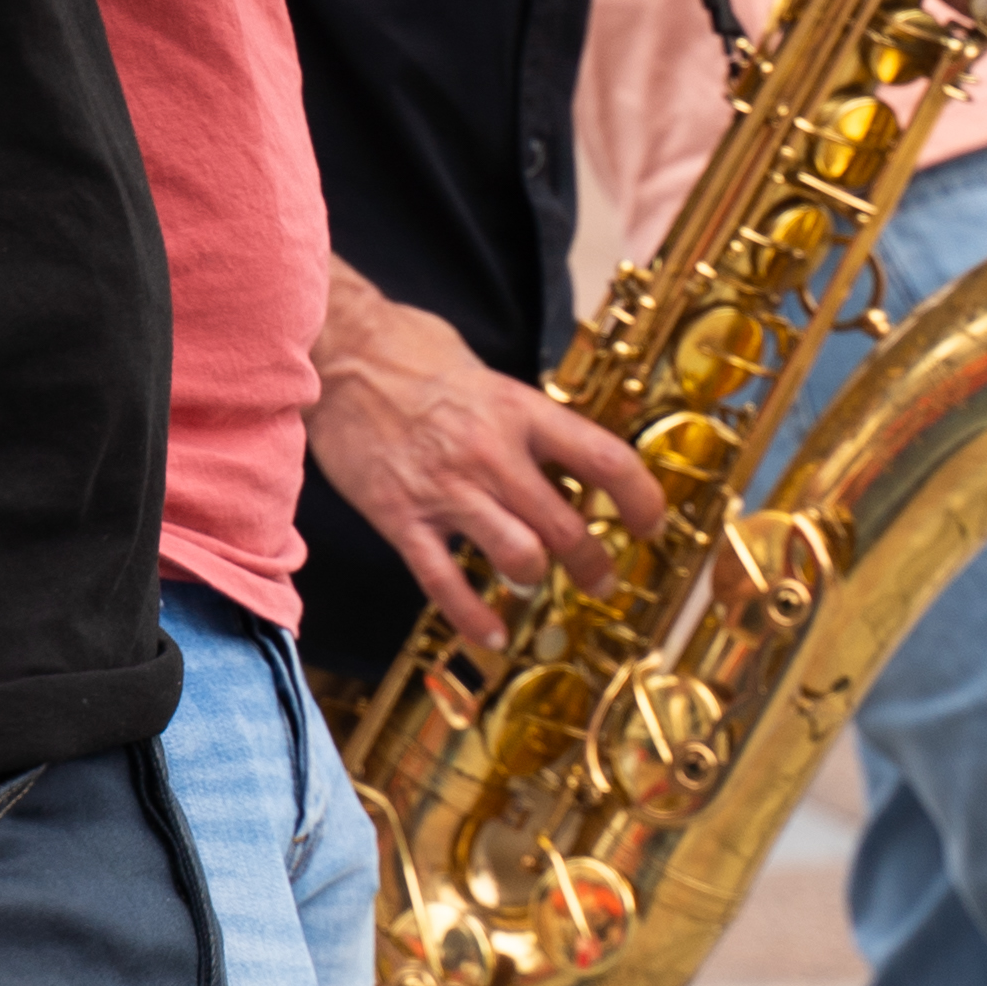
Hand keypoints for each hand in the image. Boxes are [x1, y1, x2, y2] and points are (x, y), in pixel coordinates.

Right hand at [311, 286, 662, 646]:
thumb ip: (520, 417)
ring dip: (536, 581)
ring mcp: (446, 489)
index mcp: (520, 412)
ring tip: (535, 586)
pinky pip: (445, 582)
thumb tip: (559, 450)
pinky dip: (474, 617)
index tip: (649, 525)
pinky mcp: (400, 517)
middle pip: (568, 528)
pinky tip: (491, 633)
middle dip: (593, 565)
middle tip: (598, 578)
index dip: (641, 500)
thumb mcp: (484, 372)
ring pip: (519, 558)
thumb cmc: (409, 352)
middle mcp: (492, 454)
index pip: (605, 460)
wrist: (337, 353)